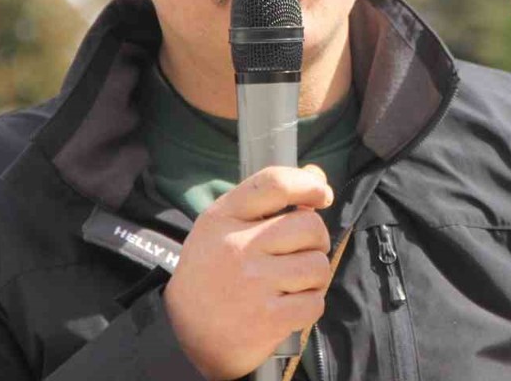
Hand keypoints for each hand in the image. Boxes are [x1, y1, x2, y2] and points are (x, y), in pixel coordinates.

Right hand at [163, 165, 333, 379]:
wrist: (188, 335)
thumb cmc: (215, 273)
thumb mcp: (227, 227)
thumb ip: (270, 199)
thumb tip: (317, 175)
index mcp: (223, 218)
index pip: (275, 183)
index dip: (308, 184)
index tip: (322, 195)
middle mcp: (237, 247)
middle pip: (309, 226)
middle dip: (316, 240)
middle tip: (301, 253)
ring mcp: (253, 283)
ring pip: (318, 266)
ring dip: (315, 277)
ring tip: (292, 283)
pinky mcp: (267, 319)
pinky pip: (315, 302)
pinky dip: (309, 306)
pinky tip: (289, 307)